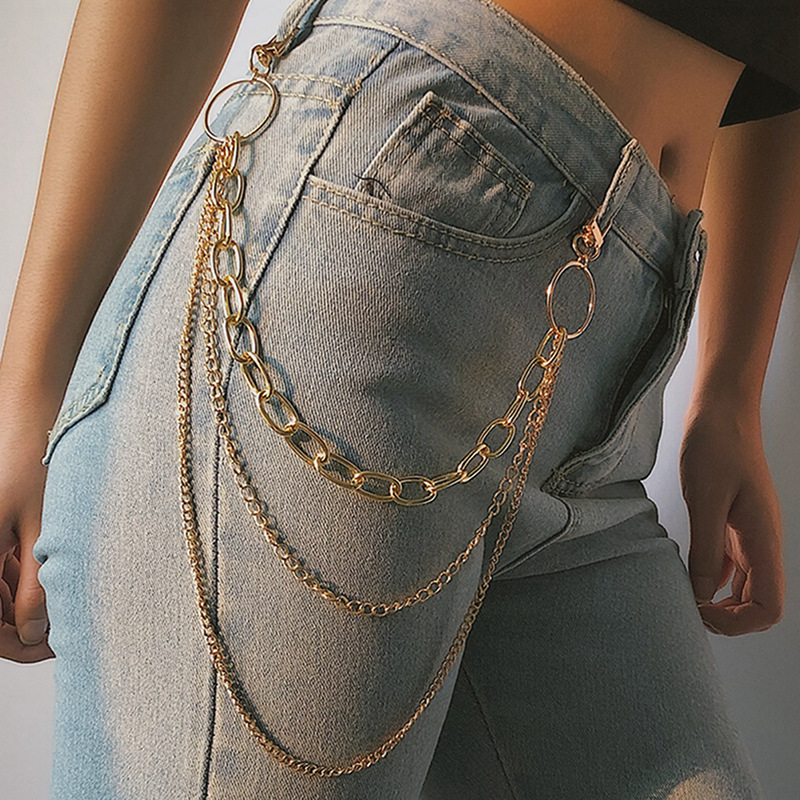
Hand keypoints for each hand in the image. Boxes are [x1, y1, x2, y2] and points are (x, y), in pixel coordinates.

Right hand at [0, 398, 55, 662]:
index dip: (15, 645)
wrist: (29, 402)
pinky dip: (19, 579)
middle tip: (66, 632)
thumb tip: (34, 637)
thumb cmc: (34, 456)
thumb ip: (38, 588)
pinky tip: (50, 578)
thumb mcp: (43, 528)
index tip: (53, 649)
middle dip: (22, 627)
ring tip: (66, 606)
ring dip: (21, 606)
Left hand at [680, 395, 783, 635]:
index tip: (700, 609)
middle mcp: (761, 542)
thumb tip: (700, 595)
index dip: (737, 622)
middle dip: (726, 617)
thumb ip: (705, 551)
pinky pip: (728, 566)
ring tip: (683, 592)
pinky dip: (710, 577)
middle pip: (758, 604)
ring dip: (717, 600)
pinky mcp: (732, 525)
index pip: (769, 607)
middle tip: (687, 606)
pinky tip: (685, 570)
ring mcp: (748, 535)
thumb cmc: (716, 446)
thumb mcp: (705, 501)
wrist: (721, 412)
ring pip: (743, 587)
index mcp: (763, 539)